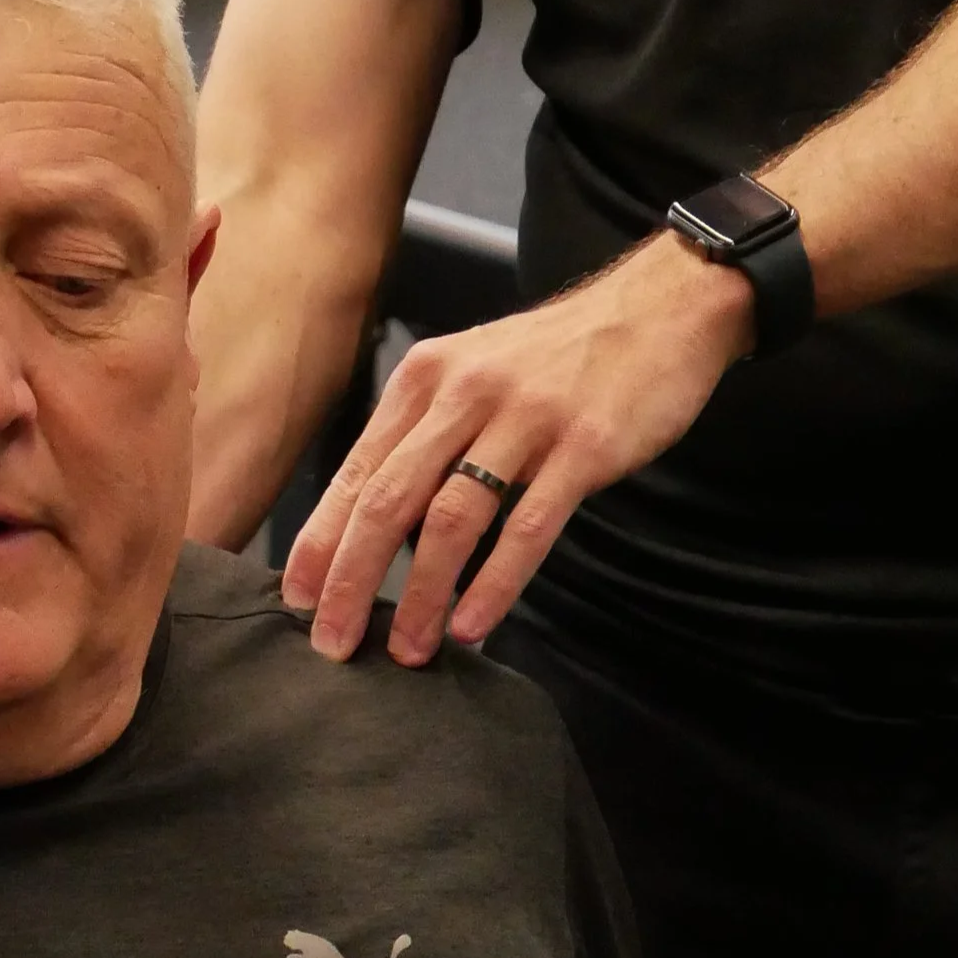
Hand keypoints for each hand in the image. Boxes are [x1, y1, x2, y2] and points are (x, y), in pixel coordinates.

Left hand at [281, 235, 754, 665]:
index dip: (322, 540)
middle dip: (352, 578)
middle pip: (390, 499)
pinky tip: (473, 624)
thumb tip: (376, 519)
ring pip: (453, 519)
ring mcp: (526, 419)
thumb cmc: (560, 353)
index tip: (297, 598)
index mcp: (429, 376)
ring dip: (421, 594)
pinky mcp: (583, 447)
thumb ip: (429, 432)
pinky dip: (494, 585)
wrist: (660, 307)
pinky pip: (527, 526)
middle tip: (333, 640)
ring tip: (407, 650)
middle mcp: (467, 392)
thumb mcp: (476, 370)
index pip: (359, 470)